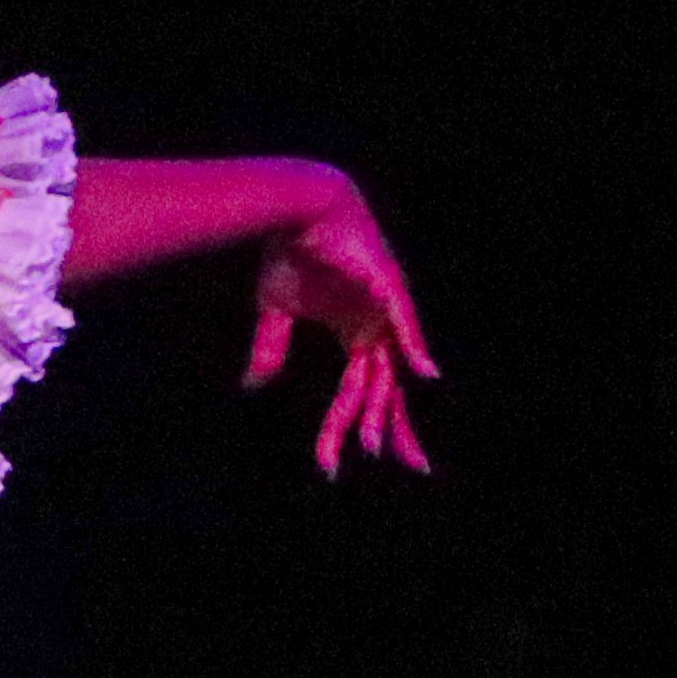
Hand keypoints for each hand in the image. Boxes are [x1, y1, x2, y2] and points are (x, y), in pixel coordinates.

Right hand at [246, 178, 437, 475]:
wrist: (297, 210)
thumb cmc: (291, 252)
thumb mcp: (274, 311)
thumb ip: (270, 349)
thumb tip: (252, 387)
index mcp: (355, 333)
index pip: (361, 391)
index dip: (350, 426)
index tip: (339, 463)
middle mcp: (377, 327)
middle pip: (389, 388)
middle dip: (396, 430)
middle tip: (411, 467)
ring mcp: (385, 309)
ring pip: (393, 367)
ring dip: (390, 406)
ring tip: (388, 445)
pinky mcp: (386, 286)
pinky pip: (404, 323)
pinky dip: (415, 347)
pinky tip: (424, 374)